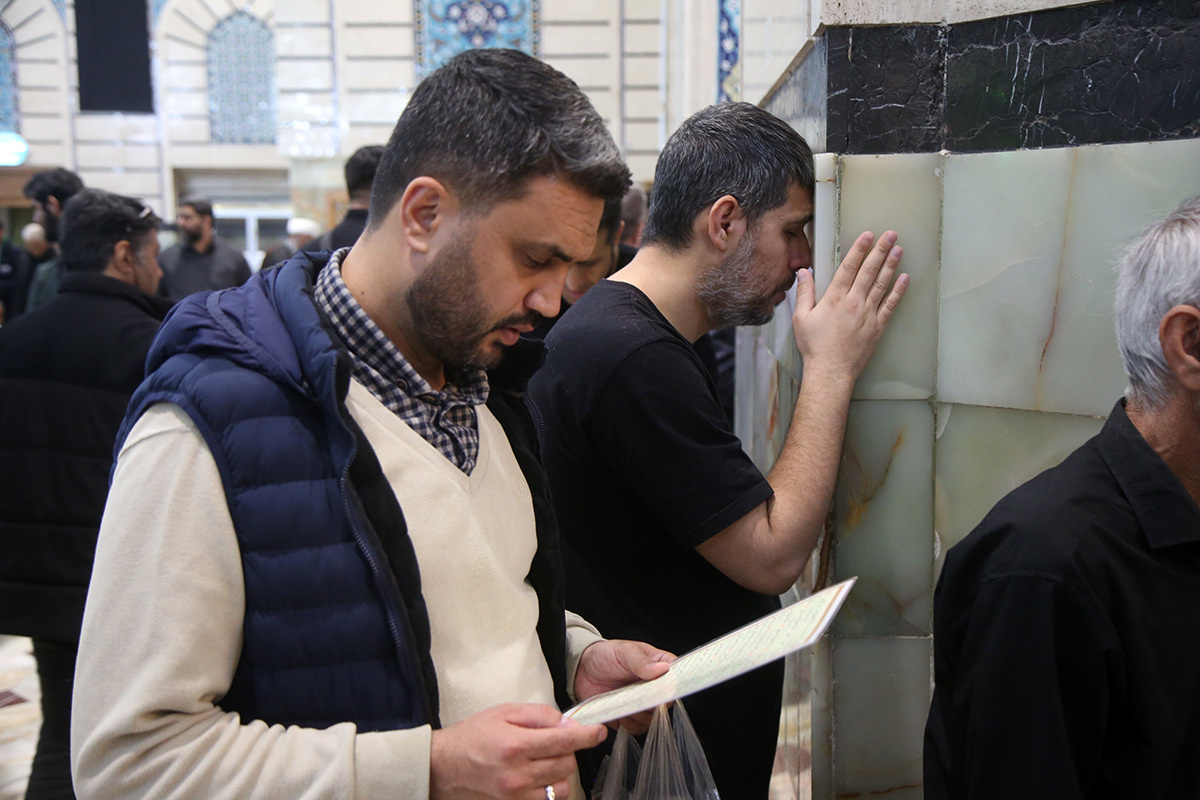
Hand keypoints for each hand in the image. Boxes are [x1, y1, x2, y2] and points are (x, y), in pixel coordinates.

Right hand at [430, 703, 605, 799]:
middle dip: (568, 750)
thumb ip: (538, 715)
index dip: (587, 735)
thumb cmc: (470, 738)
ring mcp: (515, 796)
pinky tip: (538, 777)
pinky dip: (549, 789)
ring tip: (544, 761)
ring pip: (562, 787)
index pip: (565, 740)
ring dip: (561, 772)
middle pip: (567, 764)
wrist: (441, 768)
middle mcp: (517, 775)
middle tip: (554, 742)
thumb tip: (565, 722)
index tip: (597, 732)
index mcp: (515, 745)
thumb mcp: (502, 713)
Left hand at [574, 640, 674, 733]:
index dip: (675, 685)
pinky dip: (626, 723)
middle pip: (666, 703)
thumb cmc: (606, 655)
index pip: (678, 677)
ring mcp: (643, 704)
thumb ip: (642, 662)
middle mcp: (655, 688)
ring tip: (621, 699)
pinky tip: (616, 710)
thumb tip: (662, 669)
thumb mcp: (624, 652)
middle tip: (635, 694)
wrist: (582, 669)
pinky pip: (636, 728)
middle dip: (651, 702)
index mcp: (660, 666)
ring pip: (652, 719)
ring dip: (637, 714)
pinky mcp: (630, 718)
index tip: (664, 689)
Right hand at [792, 230, 907, 380]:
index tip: (868, 235)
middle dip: (880, 251)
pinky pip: (890, 305)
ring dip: (891, 265)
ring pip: (882, 284)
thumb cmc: (814, 347)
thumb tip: (804, 272)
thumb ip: (804, 293)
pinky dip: (898, 291)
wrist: (831, 371)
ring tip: (899, 249)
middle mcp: (854, 303)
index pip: (849, 267)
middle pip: (869, 271)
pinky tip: (904, 278)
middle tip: (890, 235)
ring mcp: (868, 314)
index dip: (859, 249)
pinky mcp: (877, 327)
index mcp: (835, 299)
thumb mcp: (801, 318)